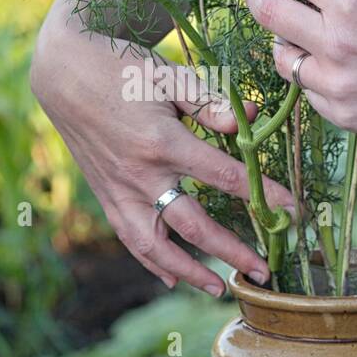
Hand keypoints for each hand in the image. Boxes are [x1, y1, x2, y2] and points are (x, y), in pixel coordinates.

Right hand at [30, 24, 293, 294]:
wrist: (64, 72)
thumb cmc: (121, 68)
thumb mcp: (169, 75)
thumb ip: (210, 103)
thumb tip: (251, 116)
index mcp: (163, 142)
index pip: (225, 177)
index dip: (262, 195)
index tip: (292, 212)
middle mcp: (141, 175)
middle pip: (193, 226)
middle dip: (231, 251)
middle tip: (262, 271)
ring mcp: (120, 190)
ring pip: (156, 245)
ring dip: (189, 272)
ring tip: (220, 289)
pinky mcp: (106, 195)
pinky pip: (129, 238)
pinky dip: (151, 261)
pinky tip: (170, 279)